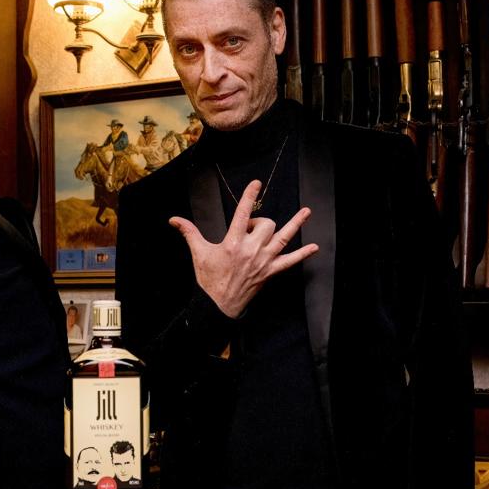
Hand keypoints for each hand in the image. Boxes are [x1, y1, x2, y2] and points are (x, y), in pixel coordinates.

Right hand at [169, 180, 318, 317]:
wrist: (218, 305)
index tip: (256, 183)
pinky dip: (302, 254)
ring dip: (296, 223)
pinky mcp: (270, 272)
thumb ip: (189, 232)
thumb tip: (174, 219)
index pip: (243, 213)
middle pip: (265, 224)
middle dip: (259, 221)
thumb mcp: (198, 253)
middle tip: (249, 230)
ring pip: (283, 237)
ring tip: (306, 212)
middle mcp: (251, 249)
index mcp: (233, 242)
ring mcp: (263, 260)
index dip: (249, 196)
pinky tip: (313, 247)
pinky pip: (290, 261)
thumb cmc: (209, 279)